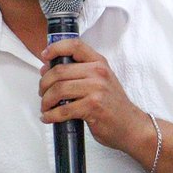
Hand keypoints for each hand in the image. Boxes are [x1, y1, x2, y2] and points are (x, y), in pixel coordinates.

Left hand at [38, 38, 150, 155]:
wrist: (131, 126)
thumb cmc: (113, 105)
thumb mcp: (100, 81)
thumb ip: (77, 72)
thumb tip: (47, 68)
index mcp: (99, 63)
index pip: (75, 46)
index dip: (56, 48)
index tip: (44, 56)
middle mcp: (98, 73)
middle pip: (59, 71)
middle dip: (44, 83)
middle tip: (42, 93)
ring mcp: (96, 89)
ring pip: (58, 90)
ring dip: (46, 100)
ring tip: (45, 107)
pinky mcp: (92, 107)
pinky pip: (63, 109)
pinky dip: (51, 115)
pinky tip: (49, 117)